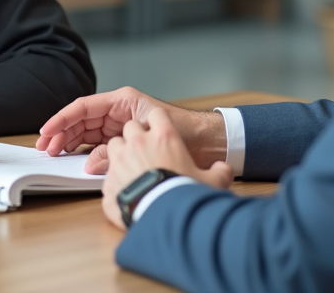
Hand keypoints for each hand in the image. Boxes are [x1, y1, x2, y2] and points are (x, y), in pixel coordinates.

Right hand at [36, 86, 227, 172]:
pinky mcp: (122, 139)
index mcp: (122, 101)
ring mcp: (118, 125)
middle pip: (80, 120)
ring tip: (53, 153)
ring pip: (85, 132)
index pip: (84, 107)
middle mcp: (117, 111)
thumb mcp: (150, 135)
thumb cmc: (185, 130)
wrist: (207, 143)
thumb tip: (90, 163)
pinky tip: (72, 158)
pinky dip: (83, 150)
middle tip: (45, 147)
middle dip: (61, 132)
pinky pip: (96, 143)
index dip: (62, 118)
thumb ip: (117, 149)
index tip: (47, 130)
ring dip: (68, 141)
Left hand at [101, 108, 233, 230]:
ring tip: (133, 169)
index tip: (161, 132)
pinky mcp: (109, 181)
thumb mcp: (213, 181)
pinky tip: (127, 191)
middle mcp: (139, 143)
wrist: (165, 218)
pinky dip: (116, 180)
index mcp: (164, 137)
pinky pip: (108, 174)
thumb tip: (224, 169)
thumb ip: (220, 171)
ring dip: (121, 153)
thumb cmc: (187, 195)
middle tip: (146, 152)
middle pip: (131, 126)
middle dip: (136, 136)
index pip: (157, 114)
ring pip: (114, 145)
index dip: (158, 122)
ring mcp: (120, 160)